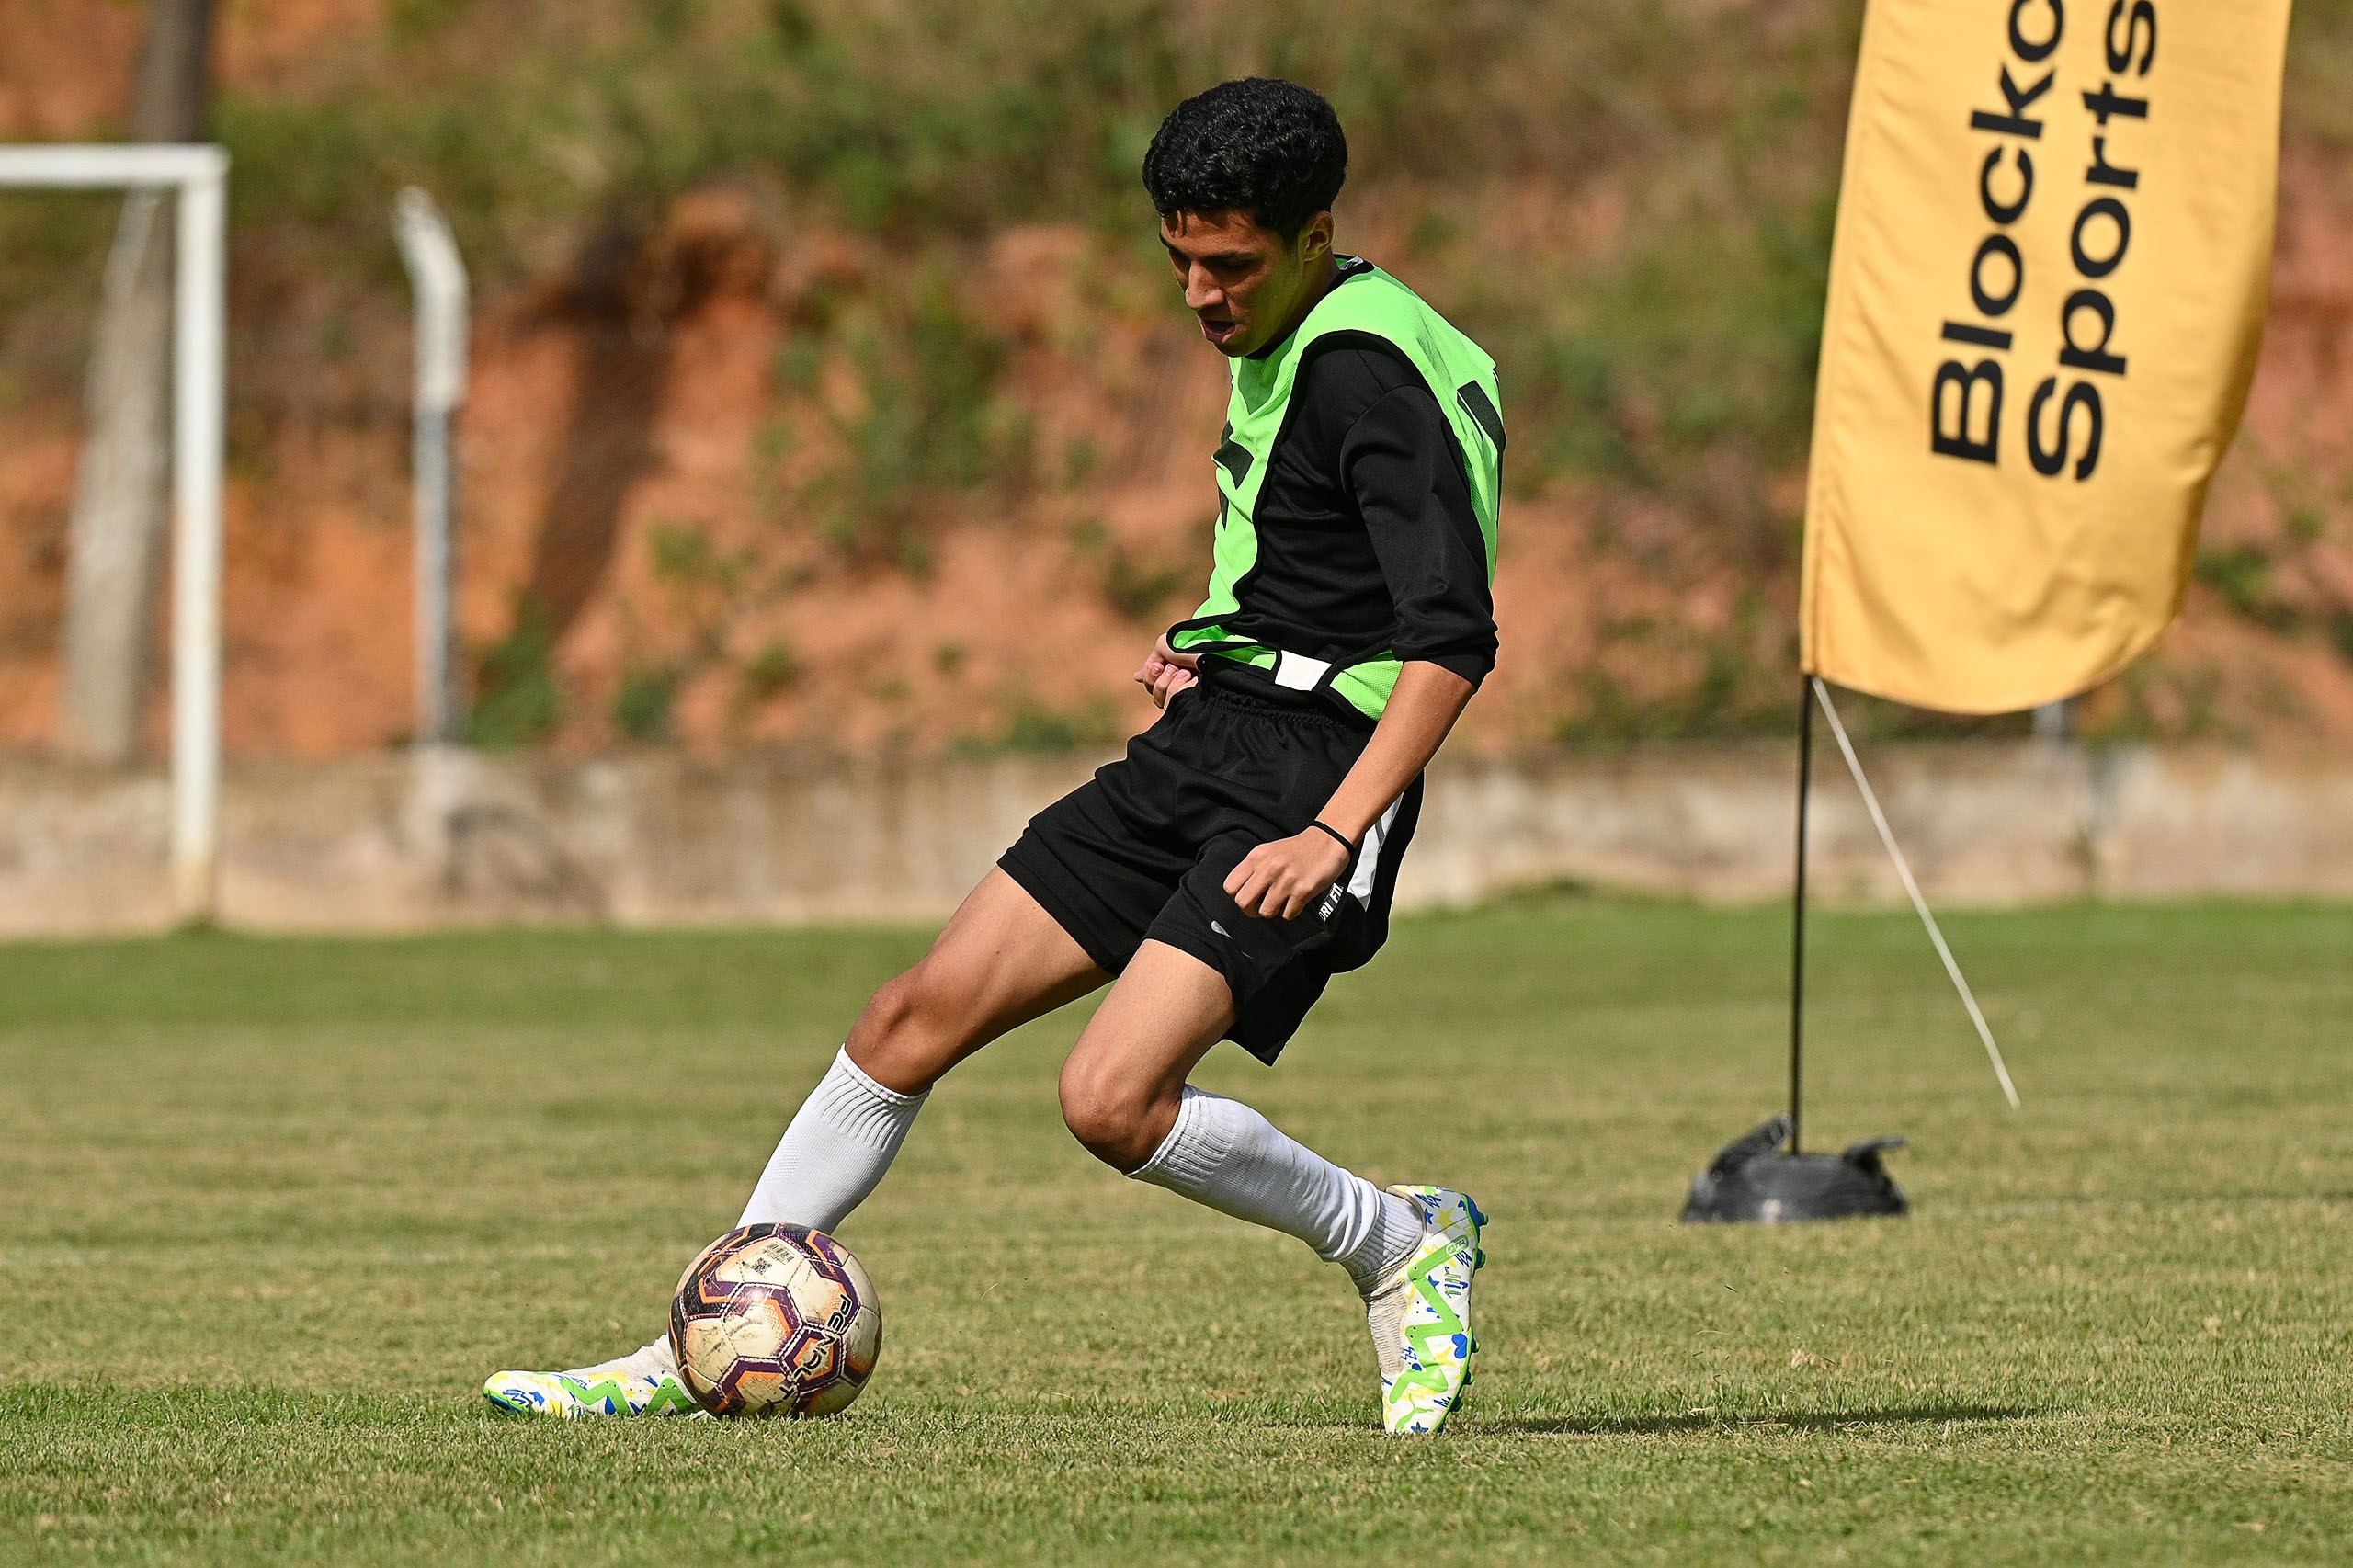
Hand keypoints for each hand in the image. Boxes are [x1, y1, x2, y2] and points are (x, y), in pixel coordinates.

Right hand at [1133, 633, 1199, 709]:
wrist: (1210, 651)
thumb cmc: (1191, 645)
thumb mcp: (1165, 646)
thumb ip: (1150, 663)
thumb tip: (1136, 677)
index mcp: (1174, 674)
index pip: (1151, 686)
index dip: (1150, 678)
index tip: (1158, 666)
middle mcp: (1181, 687)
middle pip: (1155, 696)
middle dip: (1161, 680)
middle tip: (1174, 668)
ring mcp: (1188, 697)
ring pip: (1162, 702)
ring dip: (1171, 683)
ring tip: (1186, 673)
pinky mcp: (1193, 705)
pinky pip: (1173, 705)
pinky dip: (1179, 689)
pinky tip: (1192, 681)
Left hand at [1224, 828, 1351, 920]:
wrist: (1328, 841)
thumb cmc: (1298, 850)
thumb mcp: (1268, 851)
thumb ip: (1253, 869)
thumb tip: (1240, 894)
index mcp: (1257, 857)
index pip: (1230, 886)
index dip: (1237, 896)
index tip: (1248, 896)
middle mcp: (1269, 867)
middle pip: (1243, 903)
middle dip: (1250, 910)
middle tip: (1260, 906)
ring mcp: (1286, 880)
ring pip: (1265, 912)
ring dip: (1273, 911)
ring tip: (1281, 900)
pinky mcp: (1303, 890)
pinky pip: (1288, 914)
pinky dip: (1291, 911)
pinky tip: (1296, 900)